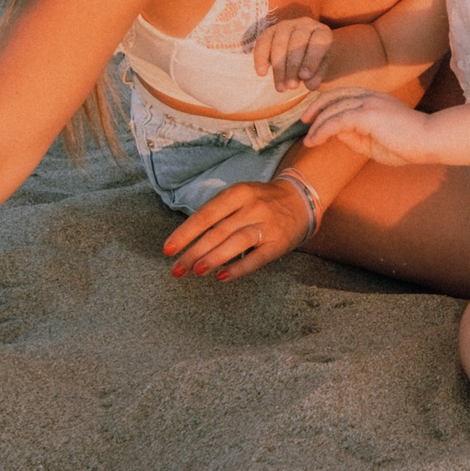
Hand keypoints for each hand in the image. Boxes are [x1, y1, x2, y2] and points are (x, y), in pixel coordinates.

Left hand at [163, 177, 316, 280]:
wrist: (301, 199)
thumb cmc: (259, 201)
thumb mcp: (238, 197)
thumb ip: (216, 215)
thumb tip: (185, 241)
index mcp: (238, 193)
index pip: (206, 215)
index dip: (185, 233)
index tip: (168, 249)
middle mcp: (252, 207)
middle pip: (218, 231)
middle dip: (194, 252)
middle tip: (176, 269)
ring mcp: (267, 225)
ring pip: (236, 242)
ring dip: (214, 258)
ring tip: (195, 271)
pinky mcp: (279, 243)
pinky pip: (257, 258)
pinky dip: (238, 268)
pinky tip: (222, 277)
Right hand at [249, 14, 332, 91]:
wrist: (301, 53)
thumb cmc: (314, 62)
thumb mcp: (320, 69)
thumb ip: (317, 75)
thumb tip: (311, 84)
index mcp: (322, 32)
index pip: (319, 41)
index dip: (312, 59)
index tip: (305, 77)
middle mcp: (305, 24)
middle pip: (297, 42)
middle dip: (293, 66)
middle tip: (291, 86)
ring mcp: (286, 25)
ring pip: (279, 43)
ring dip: (278, 67)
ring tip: (280, 87)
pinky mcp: (270, 30)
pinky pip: (263, 42)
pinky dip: (261, 58)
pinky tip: (262, 73)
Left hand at [304, 86, 439, 166]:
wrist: (429, 140)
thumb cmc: (408, 143)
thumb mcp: (375, 142)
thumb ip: (356, 137)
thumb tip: (336, 135)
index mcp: (374, 98)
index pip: (343, 94)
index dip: (326, 103)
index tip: (313, 117)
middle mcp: (369, 96)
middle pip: (333, 96)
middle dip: (315, 108)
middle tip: (304, 122)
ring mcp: (368, 103)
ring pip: (332, 109)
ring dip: (316, 124)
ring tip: (308, 139)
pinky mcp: (367, 114)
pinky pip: (337, 120)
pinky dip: (322, 130)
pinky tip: (315, 140)